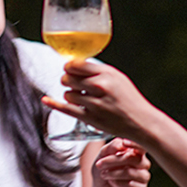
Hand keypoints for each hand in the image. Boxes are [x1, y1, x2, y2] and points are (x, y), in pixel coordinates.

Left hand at [42, 59, 163, 146]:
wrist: (141, 121)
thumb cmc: (128, 98)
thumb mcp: (117, 78)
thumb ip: (97, 71)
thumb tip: (74, 64)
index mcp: (106, 74)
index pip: (76, 64)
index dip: (69, 67)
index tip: (69, 69)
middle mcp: (99, 87)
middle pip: (68, 78)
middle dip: (68, 80)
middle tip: (74, 85)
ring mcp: (94, 103)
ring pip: (67, 94)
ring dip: (70, 95)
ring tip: (82, 98)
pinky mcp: (90, 118)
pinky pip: (66, 109)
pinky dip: (53, 104)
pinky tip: (46, 100)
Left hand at [90, 138, 149, 186]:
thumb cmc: (104, 171)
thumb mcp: (101, 157)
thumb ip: (110, 147)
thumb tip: (121, 144)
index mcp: (136, 153)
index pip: (142, 146)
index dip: (135, 144)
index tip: (124, 143)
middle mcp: (142, 164)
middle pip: (135, 159)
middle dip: (115, 160)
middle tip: (99, 164)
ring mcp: (143, 178)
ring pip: (134, 173)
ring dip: (116, 173)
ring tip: (104, 174)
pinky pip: (134, 186)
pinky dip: (120, 183)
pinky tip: (112, 182)